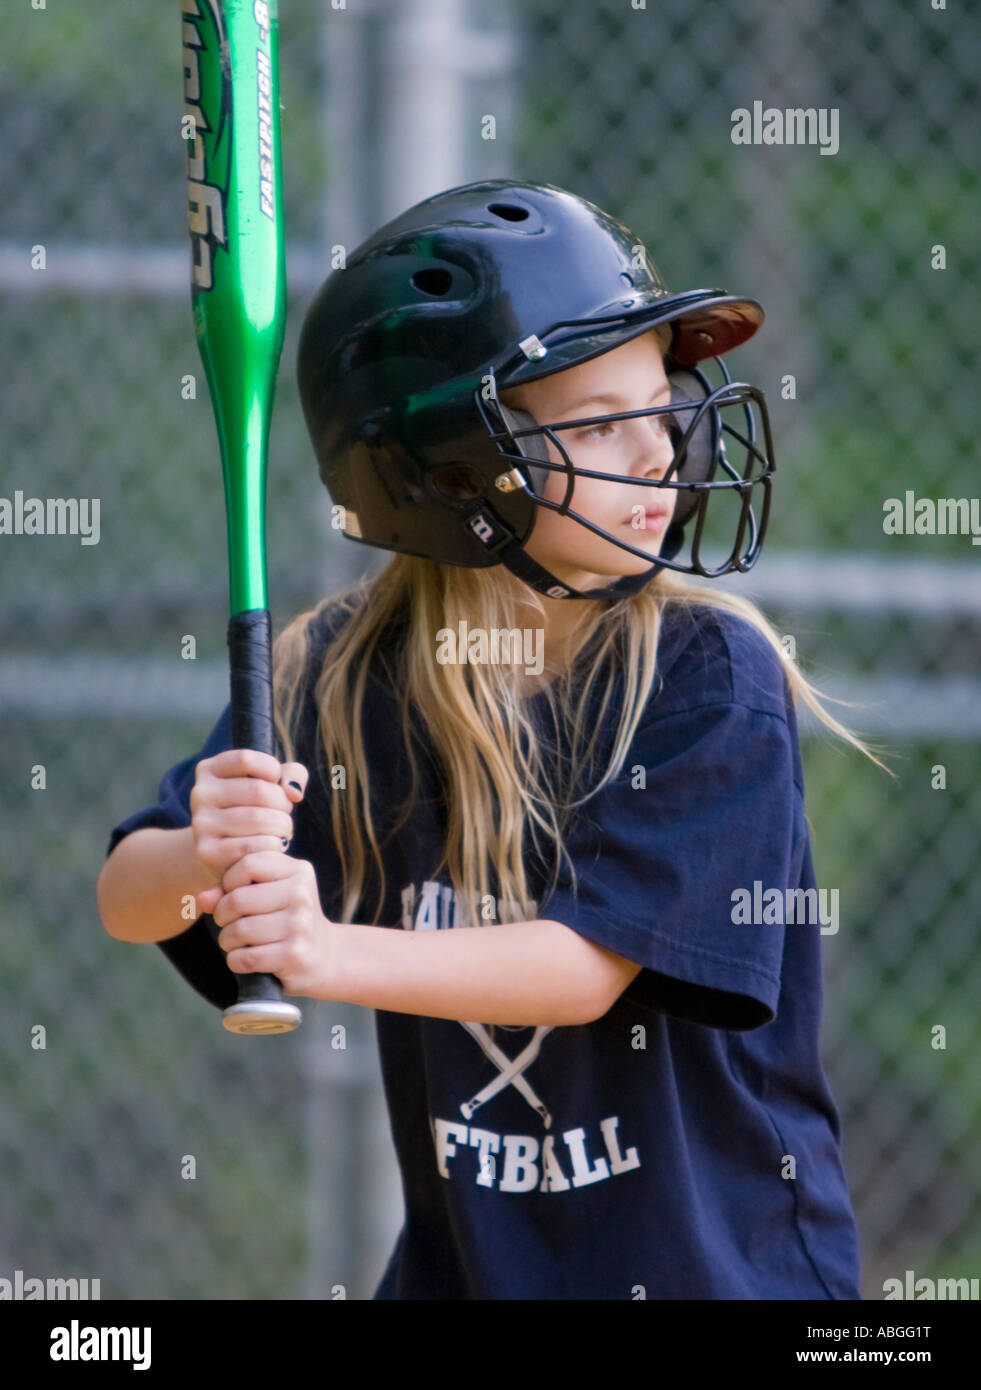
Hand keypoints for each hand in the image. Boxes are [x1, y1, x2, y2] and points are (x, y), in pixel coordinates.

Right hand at [190, 749, 307, 883]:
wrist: (226, 854)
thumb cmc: (255, 811)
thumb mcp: (271, 784)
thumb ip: (291, 774)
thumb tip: (294, 792)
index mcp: (209, 770)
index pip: (245, 760)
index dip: (272, 770)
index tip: (277, 784)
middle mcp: (200, 794)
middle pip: (258, 791)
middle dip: (284, 804)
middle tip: (284, 814)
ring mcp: (201, 824)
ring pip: (258, 819)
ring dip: (283, 827)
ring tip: (281, 831)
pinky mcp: (208, 852)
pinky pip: (254, 846)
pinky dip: (273, 847)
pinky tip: (272, 847)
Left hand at [197, 851, 334, 999]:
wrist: (324, 958)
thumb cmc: (288, 920)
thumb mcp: (268, 896)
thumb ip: (232, 890)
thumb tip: (202, 899)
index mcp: (299, 871)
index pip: (248, 864)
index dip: (229, 881)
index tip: (233, 894)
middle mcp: (302, 895)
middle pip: (238, 899)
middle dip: (222, 915)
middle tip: (227, 923)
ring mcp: (300, 925)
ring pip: (239, 930)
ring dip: (227, 941)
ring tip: (236, 942)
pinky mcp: (294, 955)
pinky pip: (245, 958)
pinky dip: (235, 961)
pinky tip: (245, 959)